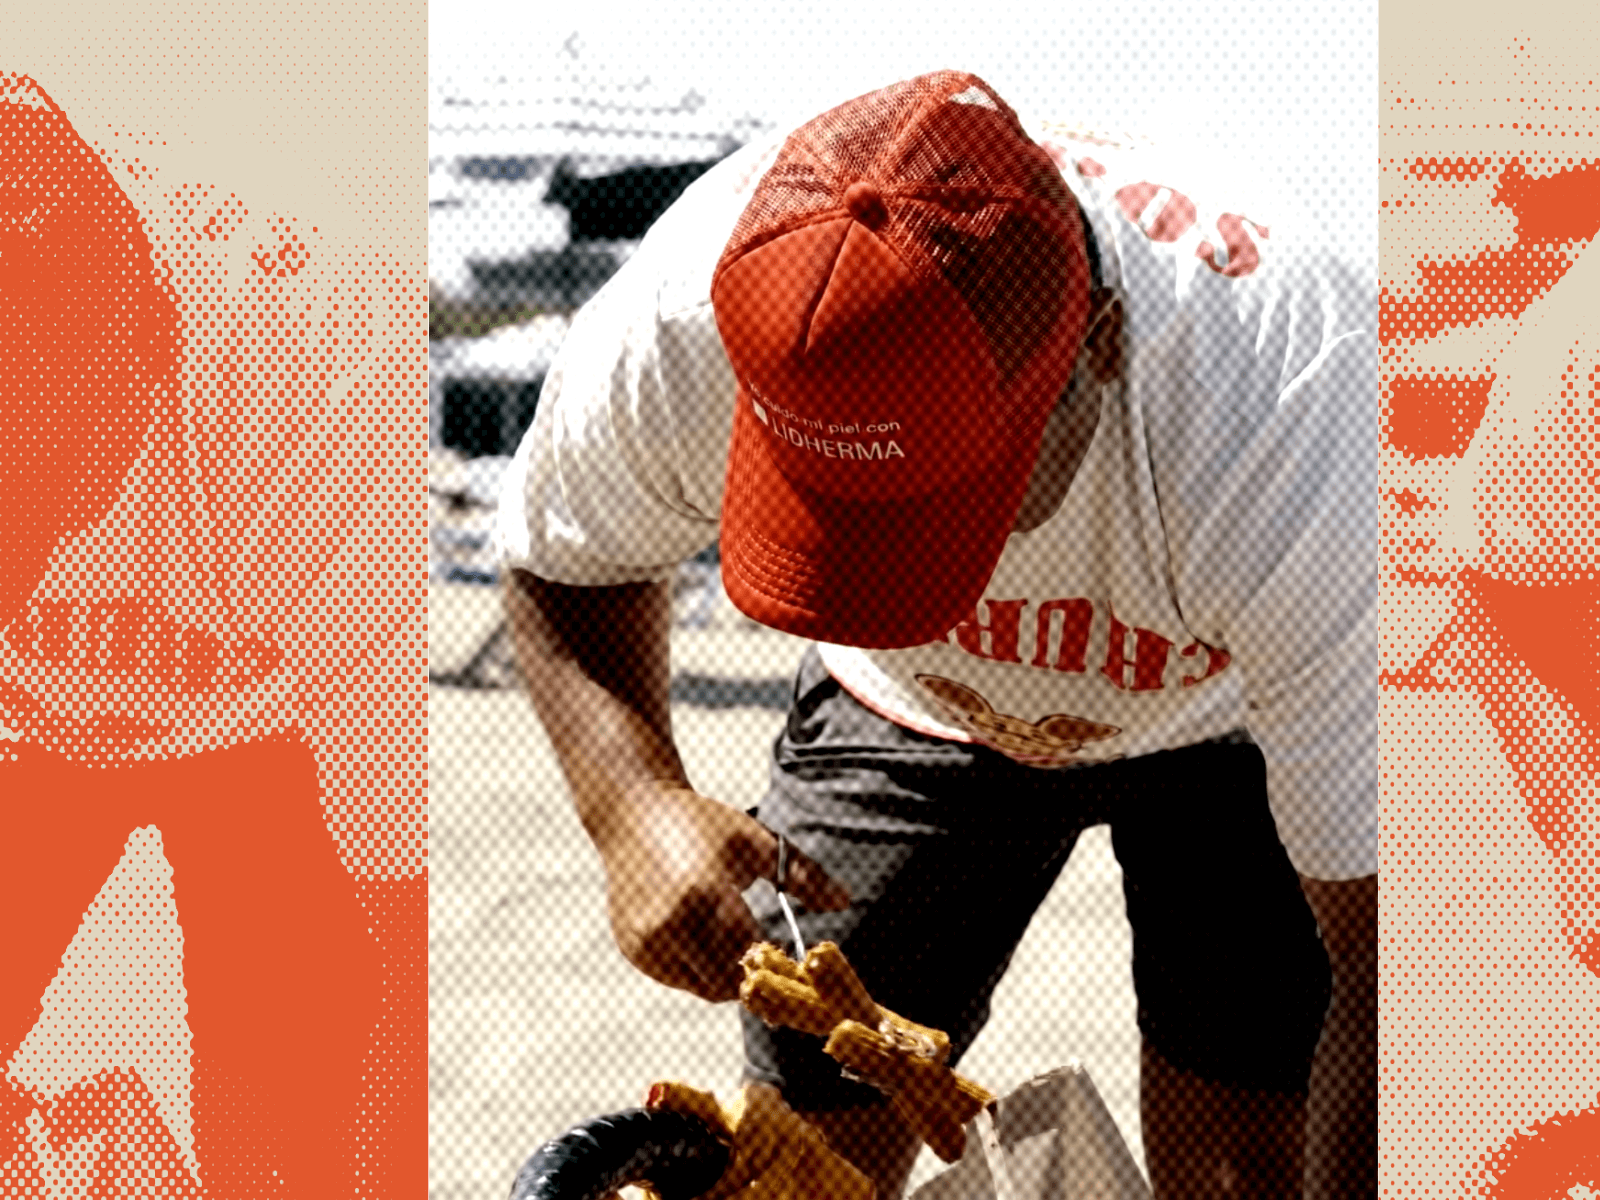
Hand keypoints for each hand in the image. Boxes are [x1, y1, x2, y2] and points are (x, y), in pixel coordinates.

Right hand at [596, 784, 850, 1000]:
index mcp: (706, 894)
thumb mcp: (756, 841)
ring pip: (703, 988)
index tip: (800, 967)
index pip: (753, 954)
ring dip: (728, 977)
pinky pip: (678, 978)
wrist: (634, 814)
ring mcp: (647, 940)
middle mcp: (671, 924)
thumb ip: (803, 875)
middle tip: (776, 964)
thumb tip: (845, 901)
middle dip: (757, 977)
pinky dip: (698, 969)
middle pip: (730, 981)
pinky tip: (706, 939)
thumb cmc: (703, 824)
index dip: (780, 966)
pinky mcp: (633, 950)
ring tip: (741, 948)